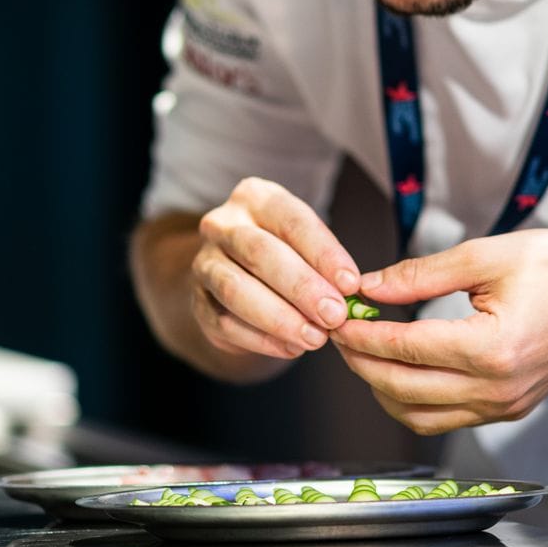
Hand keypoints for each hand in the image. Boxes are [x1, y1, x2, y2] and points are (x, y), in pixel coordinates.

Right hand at [193, 177, 359, 361]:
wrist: (234, 276)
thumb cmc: (284, 254)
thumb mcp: (304, 244)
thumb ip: (323, 264)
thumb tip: (349, 294)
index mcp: (255, 198)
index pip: (291, 220)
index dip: (323, 253)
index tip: (350, 283)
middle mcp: (223, 224)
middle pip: (261, 253)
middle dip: (302, 287)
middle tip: (334, 315)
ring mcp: (204, 262)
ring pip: (237, 290)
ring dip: (280, 318)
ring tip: (315, 338)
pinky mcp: (196, 302)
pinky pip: (225, 323)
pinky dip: (261, 339)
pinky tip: (291, 348)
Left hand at [331, 229, 547, 434]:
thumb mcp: (487, 255)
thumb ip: (421, 274)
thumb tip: (369, 286)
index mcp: (493, 348)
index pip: (405, 349)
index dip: (361, 336)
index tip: (336, 319)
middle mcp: (498, 389)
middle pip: (402, 391)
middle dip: (361, 364)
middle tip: (338, 334)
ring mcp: (504, 406)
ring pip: (419, 416)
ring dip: (381, 388)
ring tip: (363, 351)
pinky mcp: (509, 410)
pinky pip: (445, 418)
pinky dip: (412, 398)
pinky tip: (399, 367)